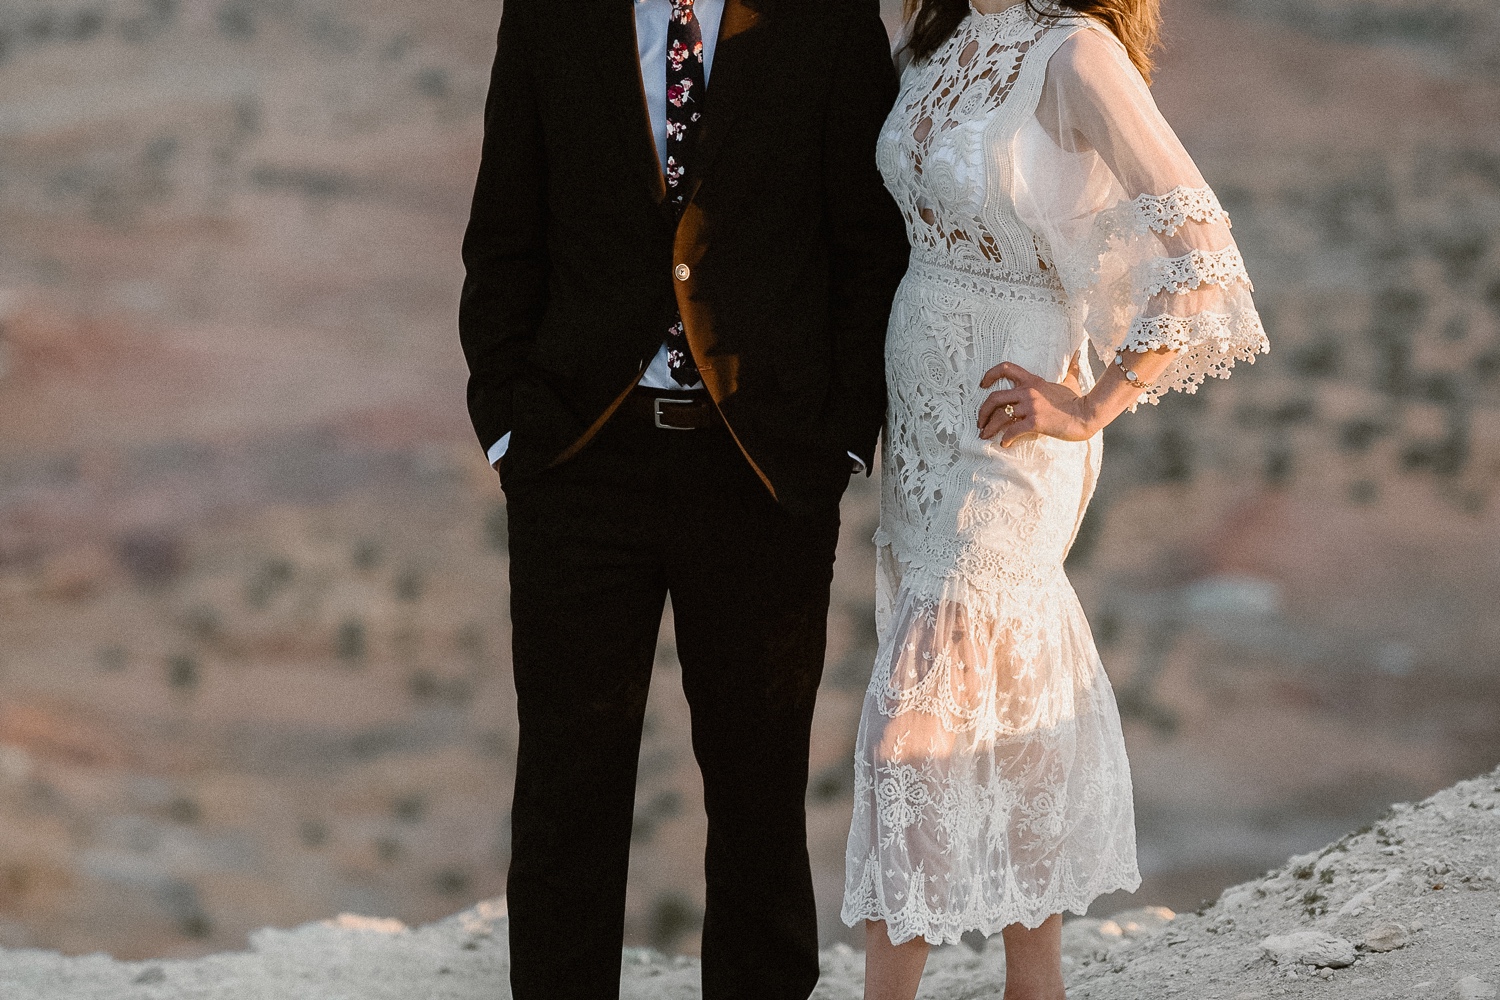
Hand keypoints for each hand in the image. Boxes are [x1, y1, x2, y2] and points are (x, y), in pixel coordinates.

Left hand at [978, 361, 1097, 446]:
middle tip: (980, 422)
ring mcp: (1031, 406)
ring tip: (985, 435)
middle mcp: (1028, 392)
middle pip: (994, 397)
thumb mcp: (1071, 381)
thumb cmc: (1078, 400)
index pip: (1006, 368)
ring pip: (1000, 416)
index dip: (990, 375)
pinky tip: (1004, 444)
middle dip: (983, 411)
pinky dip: (1005, 439)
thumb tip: (1078, 354)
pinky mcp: (1035, 422)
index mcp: (1033, 381)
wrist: (1087, 414)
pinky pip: (1013, 431)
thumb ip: (1071, 368)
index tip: (982, 384)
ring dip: (989, 427)